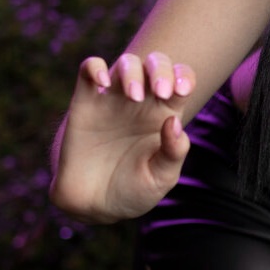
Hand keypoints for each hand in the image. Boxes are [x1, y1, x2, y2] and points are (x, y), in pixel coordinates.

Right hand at [50, 51, 196, 222]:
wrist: (94, 206)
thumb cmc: (133, 191)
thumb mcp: (161, 178)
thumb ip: (174, 152)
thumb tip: (174, 121)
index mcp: (165, 114)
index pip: (181, 80)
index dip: (184, 76)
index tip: (182, 90)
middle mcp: (141, 102)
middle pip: (156, 64)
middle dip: (162, 69)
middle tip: (161, 92)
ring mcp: (113, 100)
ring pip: (126, 63)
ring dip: (133, 70)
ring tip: (134, 96)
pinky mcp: (85, 103)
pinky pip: (88, 71)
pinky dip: (95, 67)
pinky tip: (103, 83)